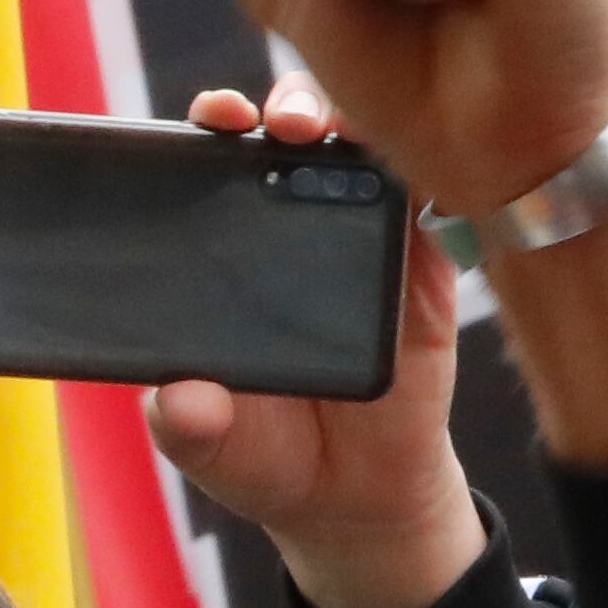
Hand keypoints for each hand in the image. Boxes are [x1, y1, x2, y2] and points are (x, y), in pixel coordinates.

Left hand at [145, 74, 481, 607]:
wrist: (352, 501)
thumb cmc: (266, 456)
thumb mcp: (213, 447)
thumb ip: (188, 425)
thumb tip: (178, 401)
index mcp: (229, 250)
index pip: (217, 164)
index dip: (211, 128)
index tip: (208, 118)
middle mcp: (295, 228)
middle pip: (291, 136)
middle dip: (285, 106)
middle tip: (276, 121)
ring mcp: (363, 239)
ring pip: (363, 150)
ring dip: (352, 124)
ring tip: (332, 132)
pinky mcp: (423, 268)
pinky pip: (429, 203)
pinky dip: (425, 172)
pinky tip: (416, 162)